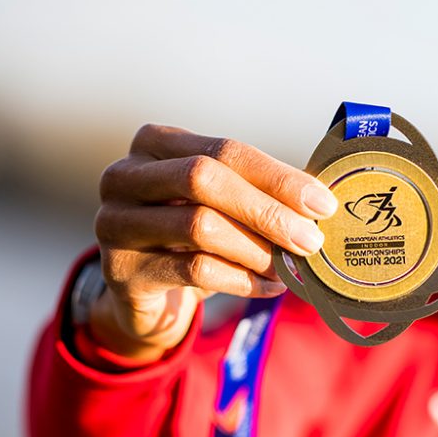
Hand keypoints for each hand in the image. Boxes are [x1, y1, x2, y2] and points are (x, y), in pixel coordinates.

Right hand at [89, 124, 336, 360]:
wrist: (146, 292)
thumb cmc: (194, 236)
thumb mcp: (222, 203)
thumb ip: (260, 192)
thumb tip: (321, 202)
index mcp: (155, 144)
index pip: (226, 150)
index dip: (278, 177)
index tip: (323, 203)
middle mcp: (124, 176)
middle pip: (204, 179)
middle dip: (268, 211)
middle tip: (311, 240)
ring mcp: (114, 222)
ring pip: (199, 227)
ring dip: (257, 250)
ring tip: (290, 267)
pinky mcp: (120, 269)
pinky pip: (194, 271)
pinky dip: (243, 280)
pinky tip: (269, 287)